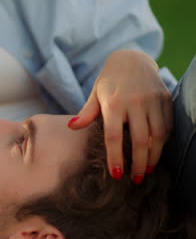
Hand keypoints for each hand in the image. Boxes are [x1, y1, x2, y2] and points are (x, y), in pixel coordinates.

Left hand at [69, 50, 172, 183]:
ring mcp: (152, 100)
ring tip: (146, 170)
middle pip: (139, 140)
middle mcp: (134, 101)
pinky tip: (156, 153)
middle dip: (138, 163)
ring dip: (153, 156)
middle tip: (135, 180)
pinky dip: (163, 142)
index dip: (115, 157)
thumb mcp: (95, 94)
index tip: (117, 175)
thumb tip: (72, 127)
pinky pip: (168, 125)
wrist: (132, 59)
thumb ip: (86, 113)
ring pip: (158, 135)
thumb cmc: (109, 81)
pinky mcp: (166, 98)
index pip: (114, 136)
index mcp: (113, 102)